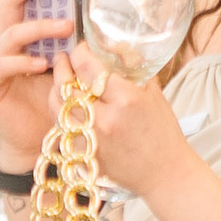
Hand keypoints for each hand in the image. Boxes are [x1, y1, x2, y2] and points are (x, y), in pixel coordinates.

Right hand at [0, 0, 63, 166]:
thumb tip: (94, 10)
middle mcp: (5, 40)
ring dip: (38, 24)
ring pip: (9, 30)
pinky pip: (1, 65)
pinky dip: (22, 62)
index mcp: (25, 29)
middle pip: (11, 1)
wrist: (41, 141)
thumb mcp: (71, 63)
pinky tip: (42, 63)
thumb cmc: (58, 99)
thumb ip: (74, 38)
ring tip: (65, 26)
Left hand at [69, 47, 198, 202]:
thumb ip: (131, 69)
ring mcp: (89, 139)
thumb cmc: (162, 132)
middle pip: (66, 85)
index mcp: (125, 99)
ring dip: (56, 89)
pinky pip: (61, 127)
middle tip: (63, 58)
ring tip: (61, 79)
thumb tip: (112, 47)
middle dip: (62, 67)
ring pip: (57, 106)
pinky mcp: (82, 155)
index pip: (87, 66)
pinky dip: (61, 112)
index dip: (80, 52)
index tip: (82, 48)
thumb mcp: (153, 93)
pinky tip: (67, 104)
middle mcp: (103, 119)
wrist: (164, 174)